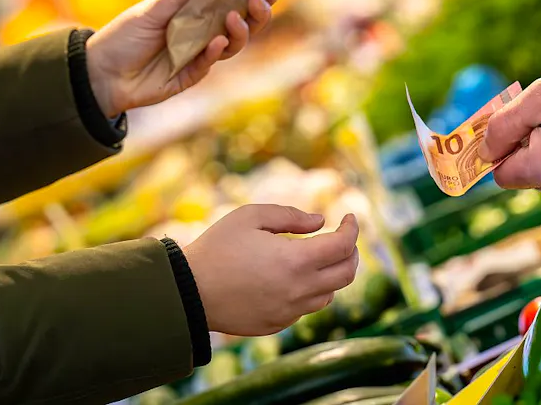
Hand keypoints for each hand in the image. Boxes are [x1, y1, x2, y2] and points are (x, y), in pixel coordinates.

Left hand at [85, 0, 278, 116]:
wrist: (101, 73)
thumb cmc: (122, 38)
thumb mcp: (149, 12)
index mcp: (194, 13)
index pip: (229, 1)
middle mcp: (201, 33)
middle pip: (240, 24)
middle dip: (255, 14)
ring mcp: (198, 55)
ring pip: (232, 45)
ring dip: (238, 31)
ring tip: (233, 18)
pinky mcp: (190, 75)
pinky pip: (209, 64)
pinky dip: (214, 53)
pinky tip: (217, 43)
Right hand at [183, 205, 359, 335]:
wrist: (187, 292)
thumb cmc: (217, 248)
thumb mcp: (250, 216)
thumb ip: (290, 215)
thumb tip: (320, 222)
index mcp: (296, 261)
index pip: (343, 245)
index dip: (352, 228)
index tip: (350, 217)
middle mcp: (299, 290)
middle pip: (346, 274)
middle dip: (351, 252)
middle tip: (343, 238)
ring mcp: (289, 312)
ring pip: (329, 295)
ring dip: (332, 274)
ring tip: (320, 258)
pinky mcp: (276, 324)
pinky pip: (305, 309)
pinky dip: (310, 292)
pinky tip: (294, 278)